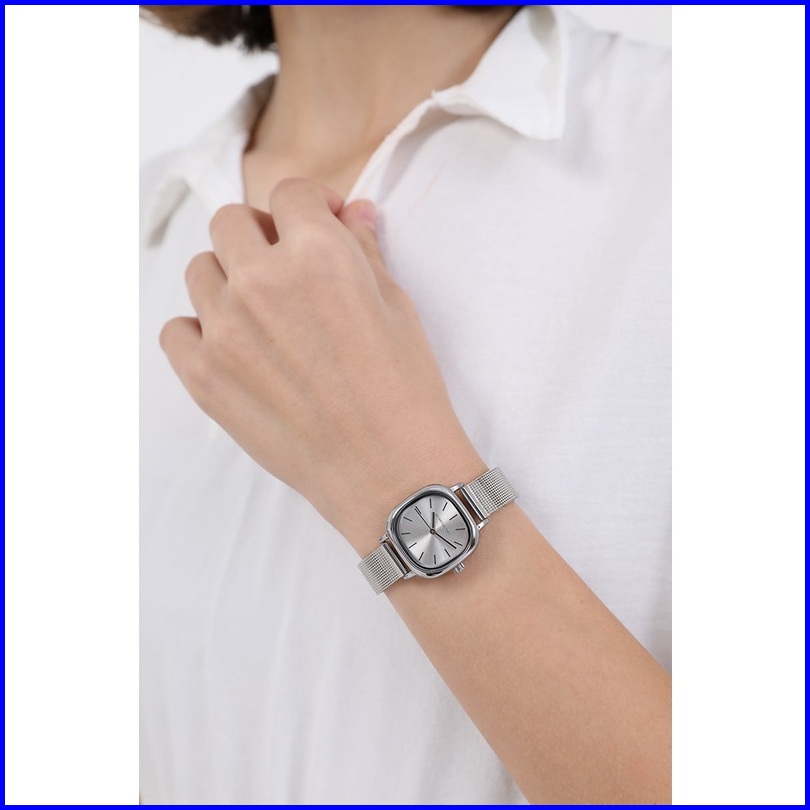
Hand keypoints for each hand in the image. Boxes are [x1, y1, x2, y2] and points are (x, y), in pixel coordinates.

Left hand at [160, 179, 483, 551]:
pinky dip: (200, 330)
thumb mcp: (397, 306)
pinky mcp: (203, 376)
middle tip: (285, 265)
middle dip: (262, 234)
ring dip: (228, 279)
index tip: (320, 222)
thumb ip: (364, 249)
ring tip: (261, 313)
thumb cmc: (405, 389)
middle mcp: (261, 281)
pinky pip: (177, 329)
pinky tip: (234, 348)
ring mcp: (224, 330)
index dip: (310, 204)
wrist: (389, 469)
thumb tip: (352, 212)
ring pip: (201, 271)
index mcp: (317, 253)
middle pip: (232, 223)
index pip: (290, 193)